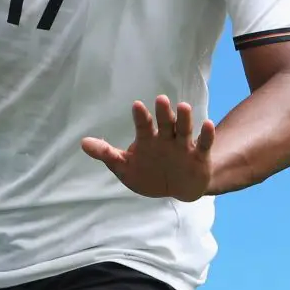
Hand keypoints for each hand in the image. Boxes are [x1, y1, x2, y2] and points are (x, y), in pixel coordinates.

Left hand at [82, 96, 214, 202]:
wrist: (176, 190)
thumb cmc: (148, 173)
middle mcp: (166, 138)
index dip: (141, 116)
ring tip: (183, 106)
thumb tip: (83, 143)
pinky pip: (203, 144)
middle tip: (161, 99)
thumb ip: (106, 154)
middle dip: (163, 112)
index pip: (144, 126)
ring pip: (184, 129)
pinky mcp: (199, 157)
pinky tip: (207, 124)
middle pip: (165, 123)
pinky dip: (206, 135)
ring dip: (184, 119)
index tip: (137, 105)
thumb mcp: (125, 167)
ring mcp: (183, 146)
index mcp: (148, 139)